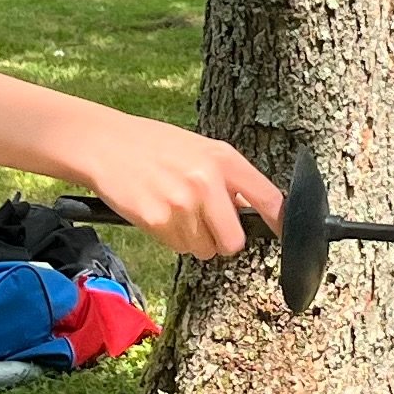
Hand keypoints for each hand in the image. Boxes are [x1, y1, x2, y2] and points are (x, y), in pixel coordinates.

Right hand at [61, 108, 276, 261]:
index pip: (268, 198)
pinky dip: (170, 238)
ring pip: (204, 249)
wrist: (106, 144)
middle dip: (222, 240)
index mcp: (223, 160)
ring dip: (192, 238)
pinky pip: (178, 247)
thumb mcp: (199, 149)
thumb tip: (252, 211)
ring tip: (173, 208)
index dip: (280, 223)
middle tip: (206, 224)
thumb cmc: (154, 145)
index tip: (287, 235)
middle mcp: (207, 182)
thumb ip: (227, 178)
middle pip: (234, 242)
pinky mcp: (158, 221)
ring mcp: (183, 204)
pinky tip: (157, 211)